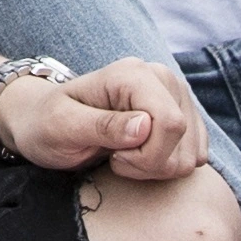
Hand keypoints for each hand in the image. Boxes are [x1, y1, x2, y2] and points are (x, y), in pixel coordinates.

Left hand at [0, 56, 205, 182]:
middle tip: (115, 159)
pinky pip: (196, 156)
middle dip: (150, 164)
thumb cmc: (47, 124)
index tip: (113, 157)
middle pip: (183, 139)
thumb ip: (102, 126)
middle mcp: (162, 78)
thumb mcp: (62, 127)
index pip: (170, 123)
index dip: (145, 154)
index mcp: (133, 73)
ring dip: (157, 168)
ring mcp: (176, 96)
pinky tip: (140, 157)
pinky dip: (168, 166)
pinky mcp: (185, 117)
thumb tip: (145, 126)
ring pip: (192, 154)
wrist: (44, 121)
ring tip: (124, 156)